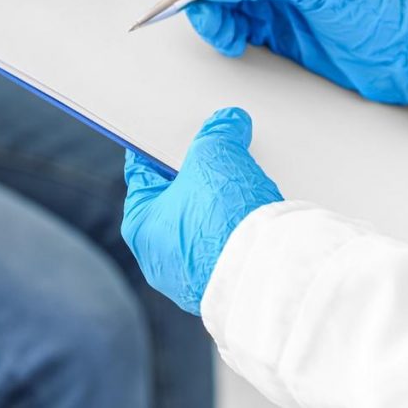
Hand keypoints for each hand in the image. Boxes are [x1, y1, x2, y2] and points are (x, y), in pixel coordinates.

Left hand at [121, 108, 281, 315]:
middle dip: (198, 176)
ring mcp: (192, 275)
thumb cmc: (224, 221)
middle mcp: (159, 255)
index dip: (160, 148)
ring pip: (204, 225)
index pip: (144, 172)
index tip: (171, 136)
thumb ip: (218, 133)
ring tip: (244, 185)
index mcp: (140, 223)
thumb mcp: (215, 155)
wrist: (267, 272)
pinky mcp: (224, 285)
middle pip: (177, 199)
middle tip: (218, 156)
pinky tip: (256, 217)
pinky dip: (239, 232)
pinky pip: (227, 248)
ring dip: (222, 206)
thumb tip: (229, 122)